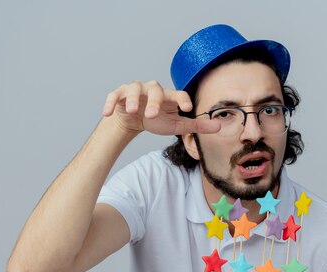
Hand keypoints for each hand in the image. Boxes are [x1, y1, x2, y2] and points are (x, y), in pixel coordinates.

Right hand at [102, 80, 219, 135]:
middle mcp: (152, 90)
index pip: (178, 94)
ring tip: (131, 111)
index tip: (187, 108)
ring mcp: (135, 91)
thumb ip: (197, 126)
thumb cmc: (157, 120)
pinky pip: (114, 95)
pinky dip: (111, 103)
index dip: (183, 99)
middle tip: (152, 115)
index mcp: (168, 97)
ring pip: (134, 89)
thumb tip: (219, 127)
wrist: (132, 120)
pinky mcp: (119, 95)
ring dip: (132, 99)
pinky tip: (106, 113)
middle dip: (154, 102)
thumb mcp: (177, 125)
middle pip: (156, 90)